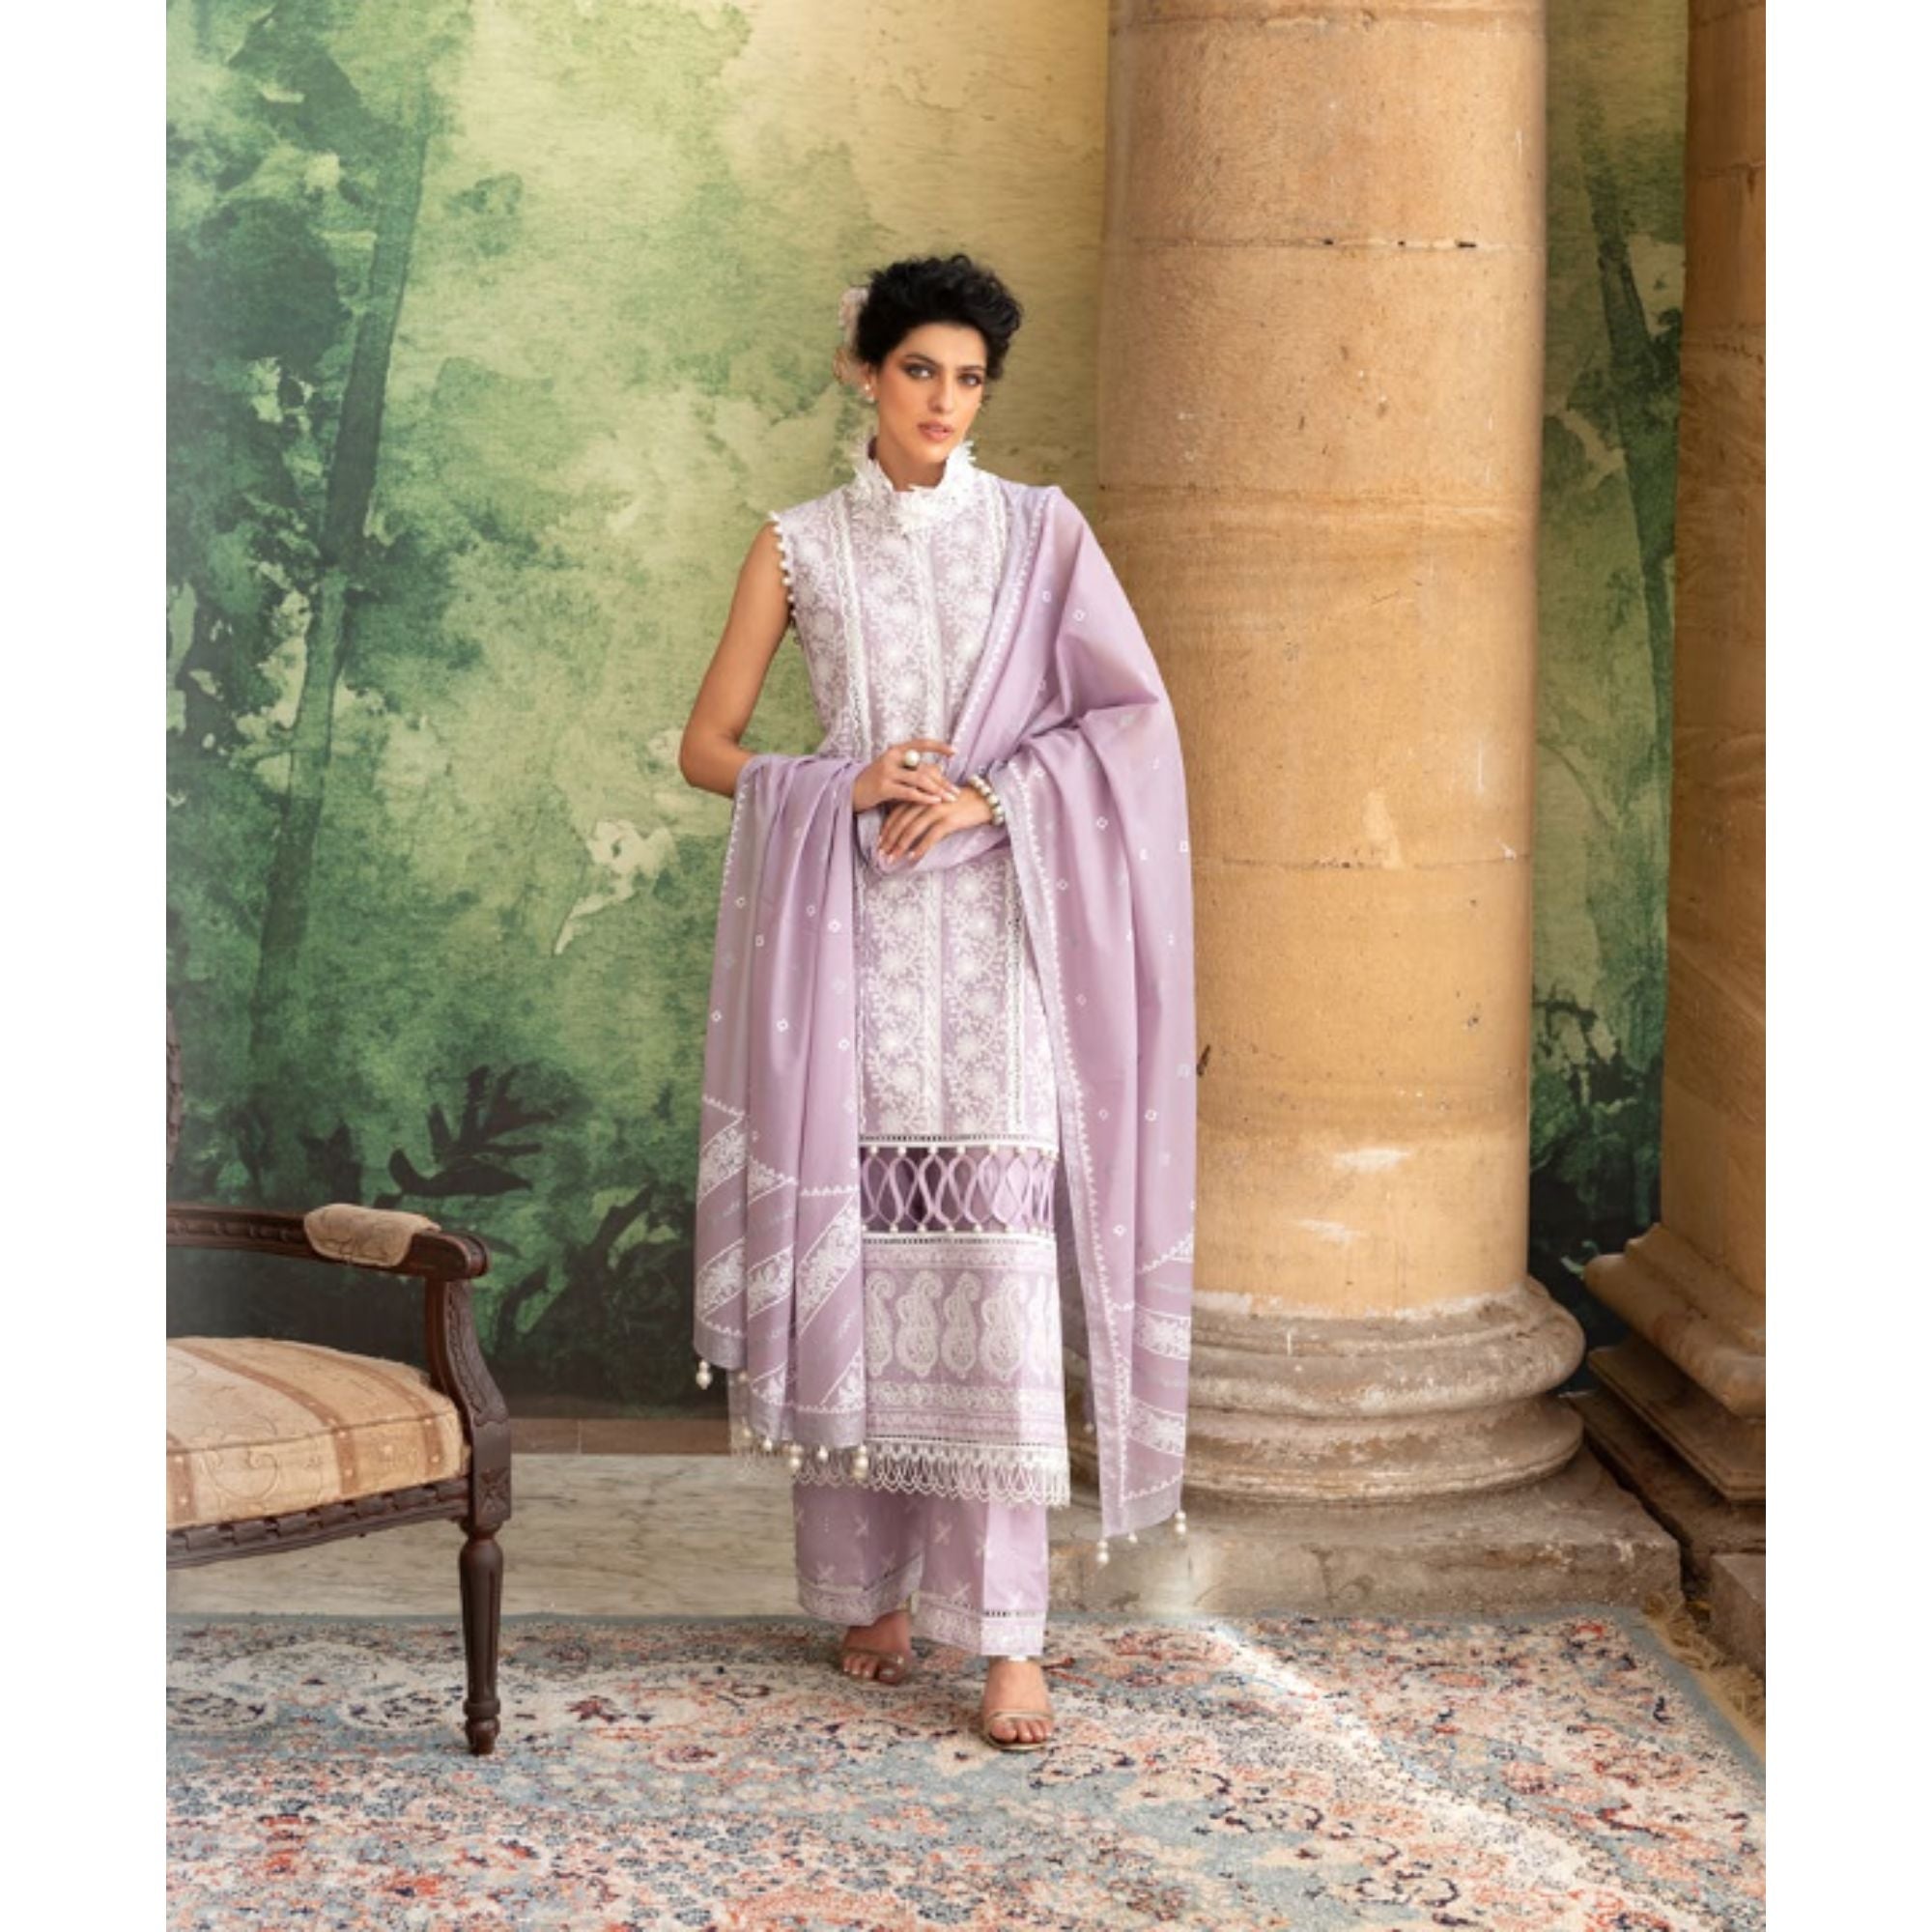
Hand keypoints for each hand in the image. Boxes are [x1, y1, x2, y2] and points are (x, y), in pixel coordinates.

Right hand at [853, 738, 958, 813]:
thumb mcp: (895, 771)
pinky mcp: (883, 787)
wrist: (850, 791)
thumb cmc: (876, 781)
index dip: (938, 746)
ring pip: (919, 779)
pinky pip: (909, 792)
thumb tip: (940, 769)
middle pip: (924, 767)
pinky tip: (935, 802)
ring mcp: (887, 772)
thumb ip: (915, 769)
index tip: (954, 752)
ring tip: (950, 799)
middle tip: (956, 791)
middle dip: (942, 781)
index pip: (921, 743)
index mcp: (895, 750)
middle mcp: (891, 757)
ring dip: (937, 790)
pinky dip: (924, 797)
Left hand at [878, 784, 993, 863]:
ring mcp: (937, 810)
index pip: (897, 812)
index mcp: (922, 795)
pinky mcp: (949, 820)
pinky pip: (930, 837)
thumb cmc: (961, 801)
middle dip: (889, 839)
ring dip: (900, 846)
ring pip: (912, 830)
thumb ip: (923, 806)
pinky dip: (920, 848)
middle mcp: (926, 801)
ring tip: (892, 858)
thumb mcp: (938, 799)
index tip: (879, 841)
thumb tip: (907, 825)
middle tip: (881, 854)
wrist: (985, 799)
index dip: (886, 827)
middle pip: (901, 822)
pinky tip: (912, 858)